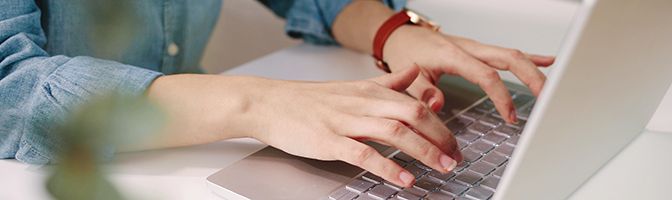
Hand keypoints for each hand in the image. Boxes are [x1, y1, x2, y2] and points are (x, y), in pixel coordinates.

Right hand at [246, 66, 461, 186]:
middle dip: (440, 138)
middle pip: (413, 115)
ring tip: (441, 167)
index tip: (453, 143)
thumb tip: (414, 74)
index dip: (441, 125)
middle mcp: (362, 104)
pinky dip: (388, 167)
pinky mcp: (329, 140)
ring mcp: (346, 122)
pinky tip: (404, 178)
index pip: (416, 104)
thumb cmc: (308, 99)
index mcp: (370, 92)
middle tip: (454, 158)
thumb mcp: (352, 87)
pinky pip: (364, 153)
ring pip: (395, 132)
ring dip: (424, 151)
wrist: (268, 102)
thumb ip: (387, 83)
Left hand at [384, 26, 554, 122]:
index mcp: (454, 56)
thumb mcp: (407, 75)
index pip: (486, 75)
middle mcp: (470, 49)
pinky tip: (547, 62)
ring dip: (534, 70)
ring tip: (552, 88)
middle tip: (547, 99)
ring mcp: (477, 49)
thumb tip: (437, 104)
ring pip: (512, 55)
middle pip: (510, 59)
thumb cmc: (406, 52)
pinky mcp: (479, 51)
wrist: (403, 36)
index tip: (510, 116)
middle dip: (532, 78)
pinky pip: (508, 53)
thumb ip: (422, 91)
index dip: (501, 96)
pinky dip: (529, 58)